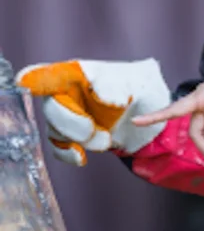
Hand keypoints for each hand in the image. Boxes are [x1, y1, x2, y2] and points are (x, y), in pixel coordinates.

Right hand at [16, 58, 171, 165]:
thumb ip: (122, 88)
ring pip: (56, 129)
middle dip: (71, 123)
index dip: (38, 78)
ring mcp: (68, 113)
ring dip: (78, 139)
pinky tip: (81, 157)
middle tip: (94, 132)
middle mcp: (69, 91)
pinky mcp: (71, 134)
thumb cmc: (144, 88)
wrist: (151, 113)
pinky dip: (69, 154)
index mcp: (82, 72)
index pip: (54, 73)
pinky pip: (59, 146)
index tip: (26, 81)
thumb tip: (107, 100)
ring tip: (106, 141)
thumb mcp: (141, 83)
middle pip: (52, 106)